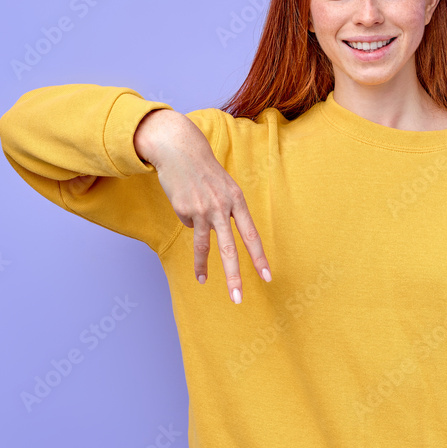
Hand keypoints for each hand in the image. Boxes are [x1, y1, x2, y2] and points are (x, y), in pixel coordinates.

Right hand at [134, 109, 270, 303]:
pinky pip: (188, 223)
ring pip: (204, 245)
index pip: (251, 235)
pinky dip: (188, 218)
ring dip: (202, 266)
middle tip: (238, 298)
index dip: (259, 257)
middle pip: (230, 248)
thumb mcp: (225, 187)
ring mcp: (202, 209)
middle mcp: (222, 207)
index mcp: (238, 200)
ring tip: (202, 281)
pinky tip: (185, 201)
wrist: (180, 149)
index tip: (266, 276)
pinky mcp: (184, 209)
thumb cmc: (205, 170)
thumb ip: (227, 210)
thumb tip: (213, 236)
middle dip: (234, 276)